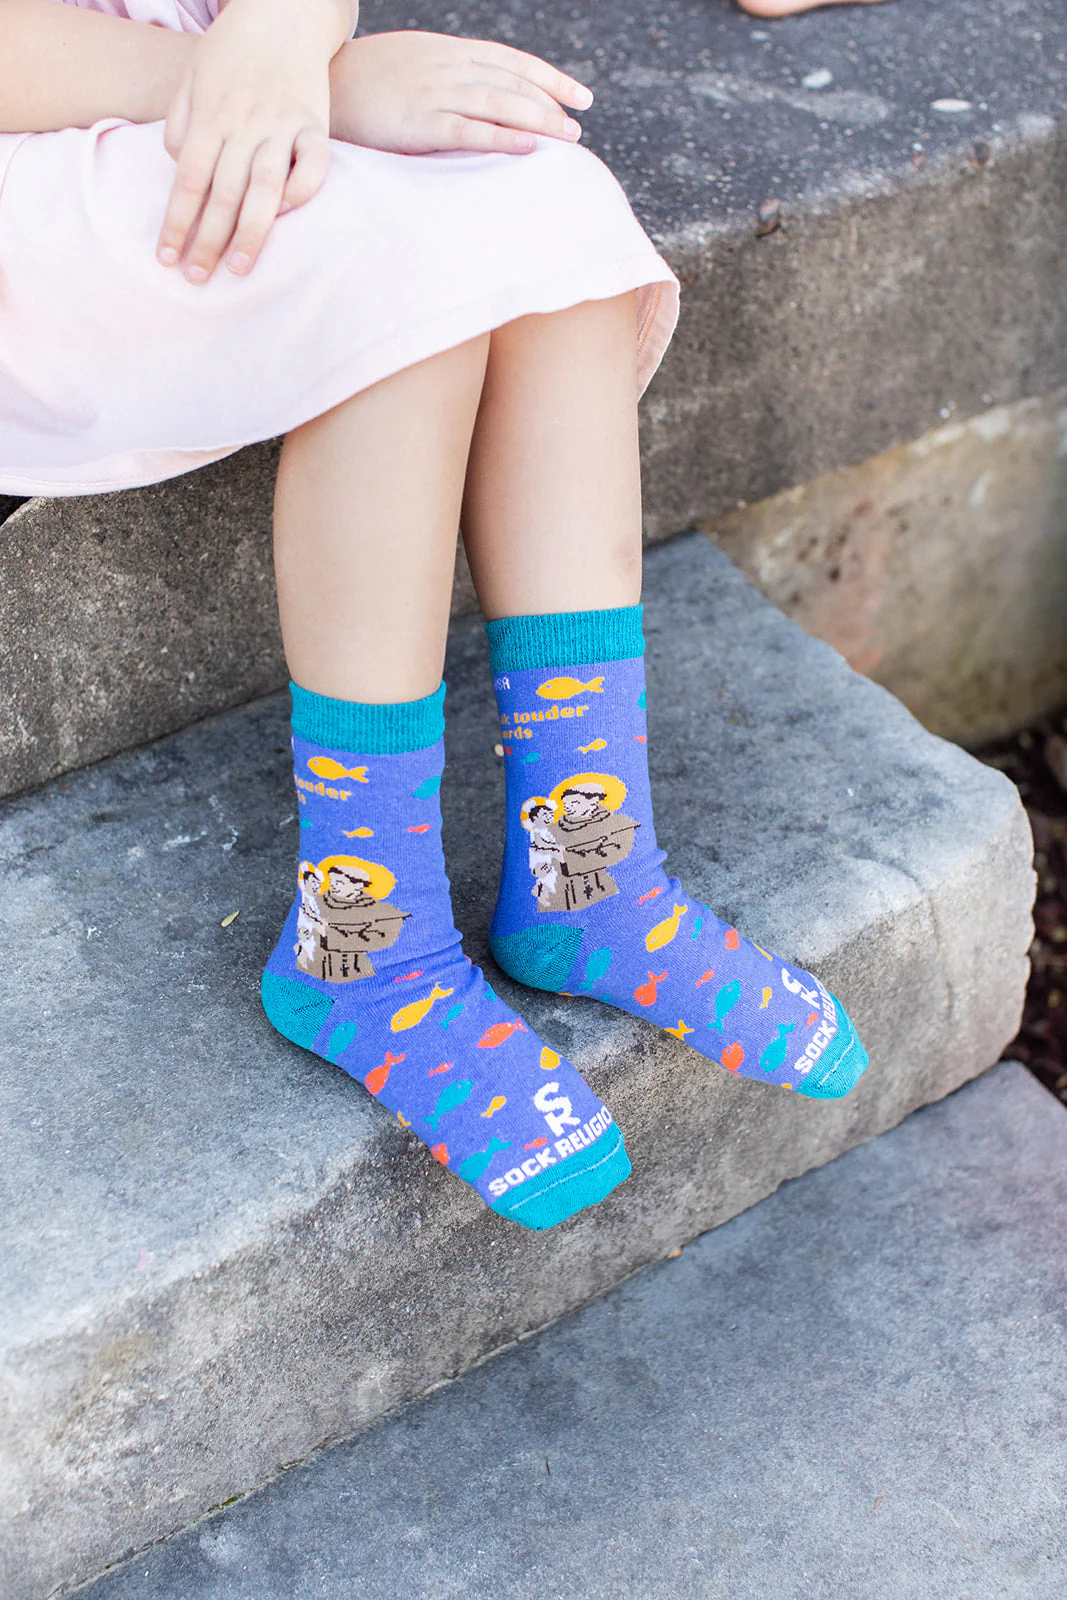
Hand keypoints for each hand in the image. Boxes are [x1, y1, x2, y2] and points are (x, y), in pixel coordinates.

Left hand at [157, 0, 354, 282]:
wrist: (284, 10)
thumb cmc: (233, 49)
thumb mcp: (193, 78)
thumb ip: (181, 124)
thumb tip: (180, 171)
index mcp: (211, 115)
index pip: (188, 180)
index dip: (176, 222)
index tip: (166, 257)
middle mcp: (246, 124)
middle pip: (223, 194)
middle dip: (208, 241)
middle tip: (197, 279)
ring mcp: (283, 125)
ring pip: (265, 189)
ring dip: (251, 234)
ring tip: (239, 270)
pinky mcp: (316, 124)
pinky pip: (313, 167)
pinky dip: (302, 194)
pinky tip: (286, 220)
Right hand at [328, 31, 593, 156]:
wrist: (323, 85)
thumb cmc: (368, 83)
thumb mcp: (416, 68)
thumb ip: (449, 79)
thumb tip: (480, 99)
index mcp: (452, 52)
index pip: (514, 62)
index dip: (552, 79)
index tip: (581, 97)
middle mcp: (450, 68)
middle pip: (514, 83)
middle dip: (552, 105)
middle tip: (578, 129)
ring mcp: (436, 93)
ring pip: (500, 103)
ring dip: (539, 120)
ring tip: (568, 138)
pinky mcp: (419, 123)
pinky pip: (468, 131)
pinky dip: (501, 137)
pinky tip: (528, 147)